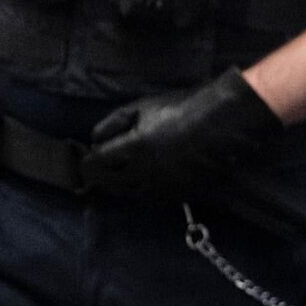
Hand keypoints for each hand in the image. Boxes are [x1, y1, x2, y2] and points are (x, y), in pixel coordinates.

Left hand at [87, 66, 282, 199]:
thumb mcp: (143, 106)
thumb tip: (95, 140)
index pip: (97, 164)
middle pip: (111, 184)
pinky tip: (141, 183)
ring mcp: (163, 186)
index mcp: (134, 149)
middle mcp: (145, 173)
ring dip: (120, 187)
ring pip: (130, 195)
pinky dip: (141, 192)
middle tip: (97, 172)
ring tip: (116, 178)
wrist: (221, 122)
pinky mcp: (179, 193)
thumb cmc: (180, 107)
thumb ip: (114, 123)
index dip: (88, 163)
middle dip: (101, 178)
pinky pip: (152, 199)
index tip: (85, 160)